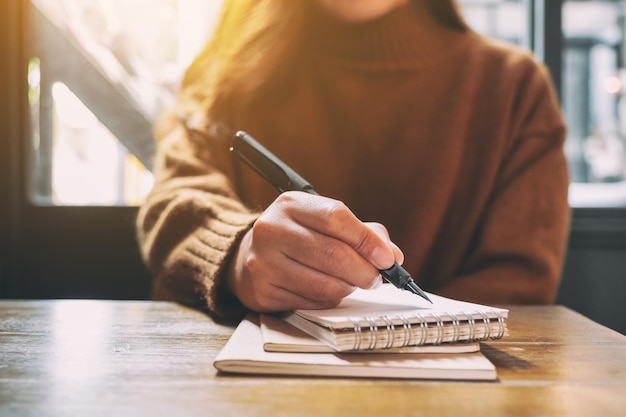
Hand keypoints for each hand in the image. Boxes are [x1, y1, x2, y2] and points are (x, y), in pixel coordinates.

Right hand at [225, 191, 403, 311]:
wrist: (247, 255)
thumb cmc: (296, 237)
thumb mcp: (322, 221)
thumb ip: (362, 232)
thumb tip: (392, 255)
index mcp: (291, 204)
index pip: (336, 217)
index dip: (367, 240)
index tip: (387, 258)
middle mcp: (272, 229)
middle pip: (333, 254)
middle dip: (364, 271)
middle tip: (376, 278)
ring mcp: (263, 262)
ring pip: (325, 284)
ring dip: (348, 288)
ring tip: (350, 283)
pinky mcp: (262, 292)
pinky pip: (311, 302)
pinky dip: (328, 300)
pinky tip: (327, 291)